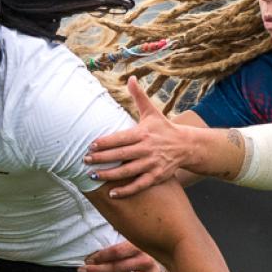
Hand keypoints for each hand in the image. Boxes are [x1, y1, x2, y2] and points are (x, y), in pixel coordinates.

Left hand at [79, 239, 164, 271]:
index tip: (87, 259)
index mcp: (141, 245)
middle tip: (81, 271)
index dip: (100, 257)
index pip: (116, 252)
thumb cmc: (144, 249)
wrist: (171, 259)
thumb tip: (96, 242)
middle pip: (116, 267)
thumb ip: (119, 239)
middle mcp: (147, 260)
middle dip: (96, 269)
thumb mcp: (134, 239)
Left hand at [85, 77, 190, 197]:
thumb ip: (138, 96)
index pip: (120, 138)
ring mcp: (152, 163)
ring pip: (128, 171)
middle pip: (120, 155)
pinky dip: (126, 190)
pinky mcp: (157, 176)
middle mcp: (147, 149)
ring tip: (92, 176)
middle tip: (85, 161)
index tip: (90, 145)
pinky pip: (140, 185)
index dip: (105, 142)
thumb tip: (130, 78)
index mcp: (143, 133)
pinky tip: (112, 193)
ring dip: (109, 175)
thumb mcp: (151, 112)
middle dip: (101, 159)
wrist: (187, 146)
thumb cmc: (163, 128)